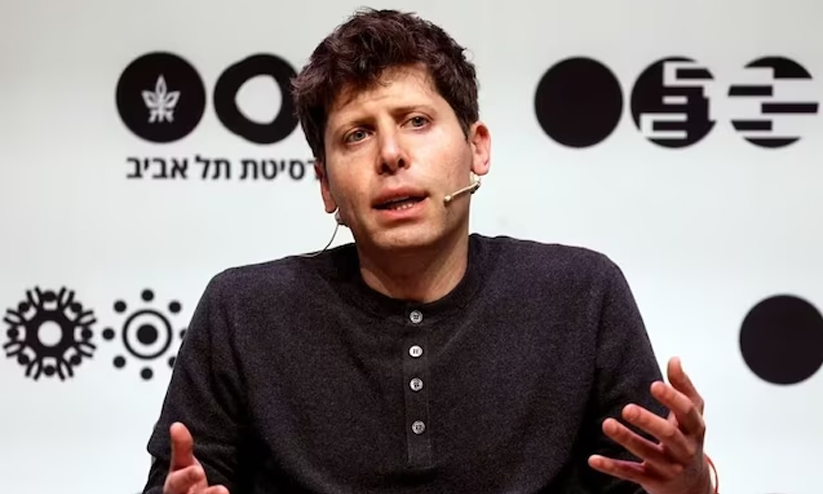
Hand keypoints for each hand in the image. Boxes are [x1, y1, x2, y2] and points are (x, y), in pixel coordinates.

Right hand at [163, 422, 229, 493]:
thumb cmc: (186, 483)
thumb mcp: (182, 464)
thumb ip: (181, 447)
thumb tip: (177, 425)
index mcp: (176, 487)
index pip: (177, 483)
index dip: (186, 477)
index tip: (197, 471)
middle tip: (221, 490)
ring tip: (225, 491)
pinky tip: (230, 493)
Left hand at [587, 357, 713, 493]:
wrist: (693, 486)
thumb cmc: (688, 441)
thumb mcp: (692, 417)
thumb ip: (684, 388)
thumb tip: (674, 360)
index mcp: (694, 429)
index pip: (687, 412)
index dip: (672, 399)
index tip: (654, 385)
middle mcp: (684, 449)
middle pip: (669, 436)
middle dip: (648, 422)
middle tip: (627, 409)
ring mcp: (668, 467)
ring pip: (647, 453)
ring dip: (626, 439)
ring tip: (607, 424)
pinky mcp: (652, 480)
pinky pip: (630, 473)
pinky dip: (612, 467)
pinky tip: (593, 459)